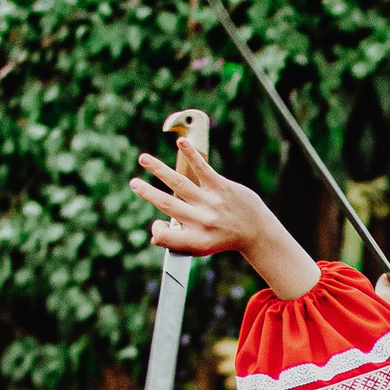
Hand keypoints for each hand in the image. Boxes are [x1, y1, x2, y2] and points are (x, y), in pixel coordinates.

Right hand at [129, 138, 320, 298]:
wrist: (257, 232)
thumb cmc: (223, 238)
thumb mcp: (202, 247)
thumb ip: (178, 241)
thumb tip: (154, 235)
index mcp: (196, 240)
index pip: (166, 237)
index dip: (157, 232)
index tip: (156, 225)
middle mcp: (202, 222)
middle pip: (168, 205)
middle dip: (148, 193)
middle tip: (133, 183)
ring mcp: (211, 202)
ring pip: (179, 183)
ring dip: (159, 169)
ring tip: (143, 159)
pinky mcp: (221, 186)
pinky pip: (202, 169)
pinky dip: (191, 155)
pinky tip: (181, 143)